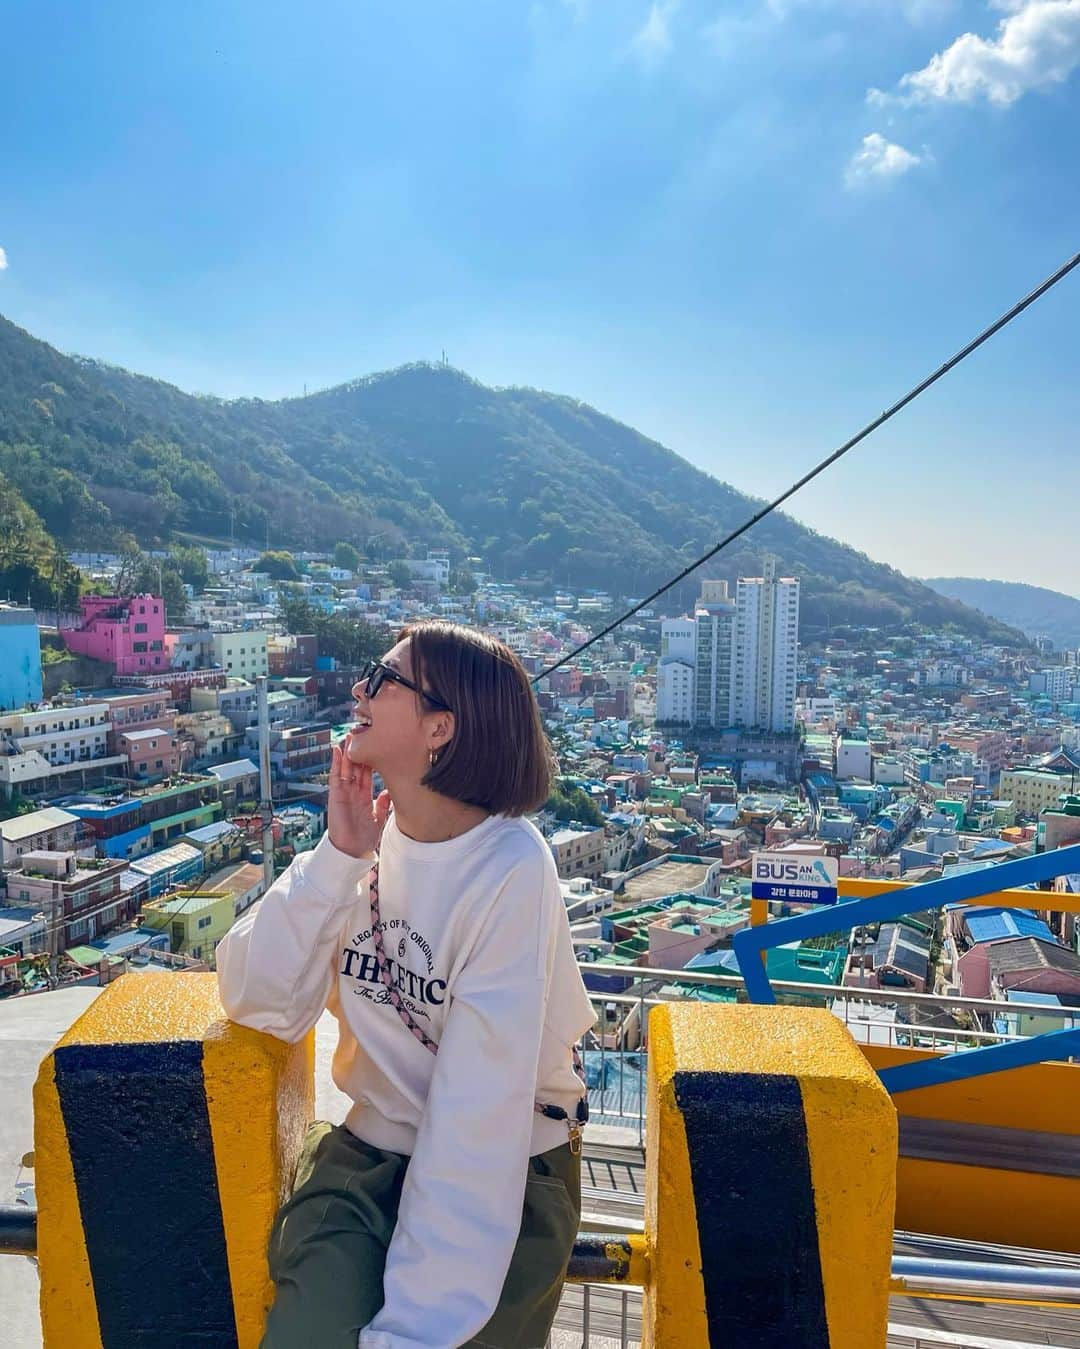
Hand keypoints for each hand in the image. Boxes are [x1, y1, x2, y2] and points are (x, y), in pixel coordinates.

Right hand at [328, 737, 390, 858]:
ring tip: (350, 735)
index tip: (378, 745)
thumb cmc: (364, 838)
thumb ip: (384, 804)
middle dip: (359, 751)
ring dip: (347, 752)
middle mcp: (353, 792)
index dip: (372, 759)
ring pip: (346, 768)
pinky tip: (337, 751)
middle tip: (363, 733)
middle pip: (356, 767)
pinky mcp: (335, 796)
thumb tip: (389, 791)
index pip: (368, 773)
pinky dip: (335, 763)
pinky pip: (335, 777)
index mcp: (364, 796)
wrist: (352, 851)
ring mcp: (344, 793)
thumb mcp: (379, 818)